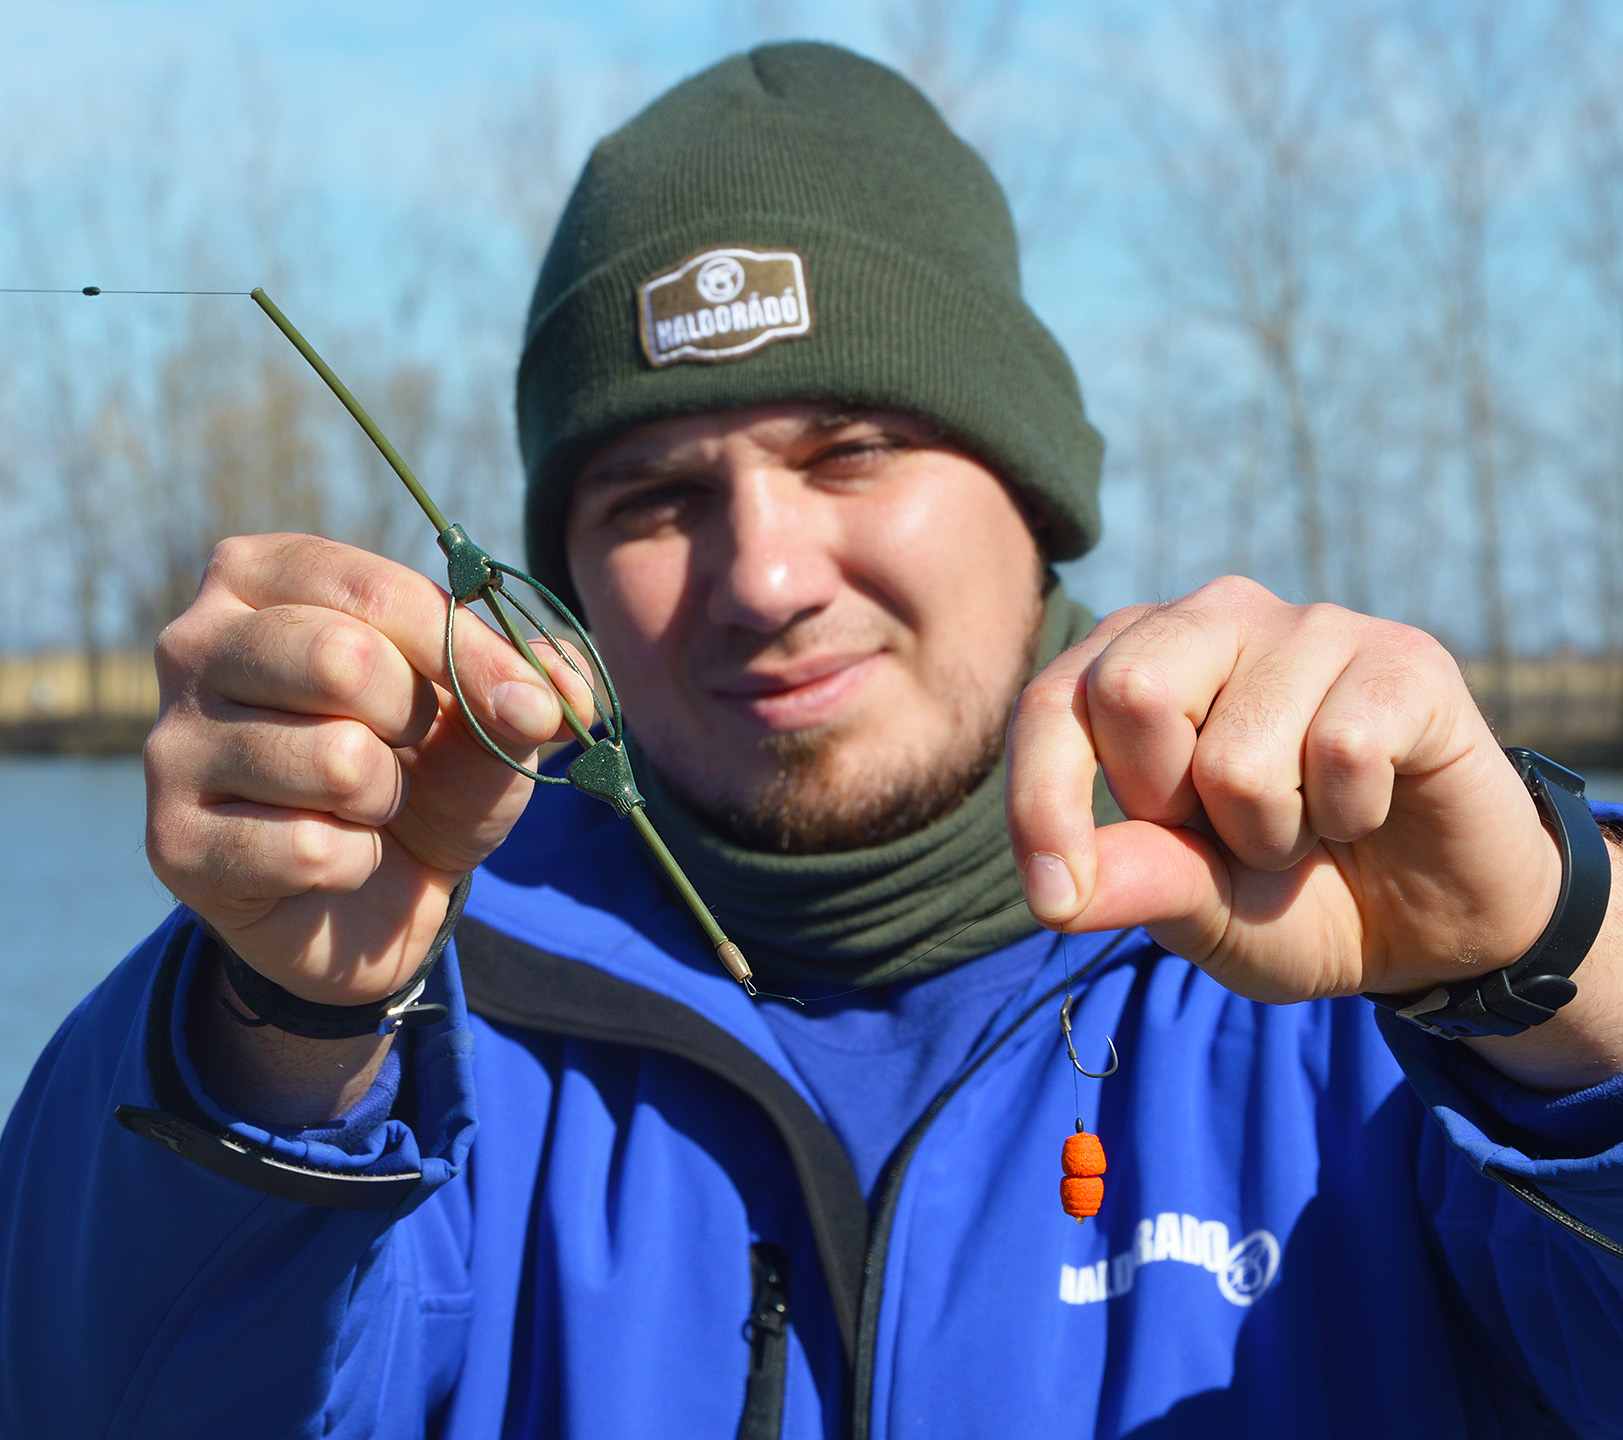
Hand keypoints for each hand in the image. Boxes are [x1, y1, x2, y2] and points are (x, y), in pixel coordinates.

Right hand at [145, 533, 590, 1010]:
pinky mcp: (173, 842)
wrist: (376, 896)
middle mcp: (195, 644)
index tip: (532, 703)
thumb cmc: (423, 773)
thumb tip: (551, 700)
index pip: (378, 591)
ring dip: (385, 797)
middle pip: (341, 659)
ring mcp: (171, 744)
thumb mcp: (487, 719)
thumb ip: (523, 688)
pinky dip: (354, 863)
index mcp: (262, 577)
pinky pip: (313, 848)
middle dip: (415, 720)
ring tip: (364, 803)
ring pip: (335, 759)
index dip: (472, 651)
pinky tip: (328, 856)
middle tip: (408, 748)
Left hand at [1006, 576, 1569, 1007]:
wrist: (1428, 922)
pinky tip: (1366, 806)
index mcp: (1132, 660)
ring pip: (1237, 755)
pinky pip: (1343, 750)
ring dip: (1271, 833)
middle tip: (1225, 828)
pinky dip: (1350, 813)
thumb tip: (1057, 898)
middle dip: (1170, 806)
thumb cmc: (1286, 896)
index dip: (1041, 804)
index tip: (1055, 901)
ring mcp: (1311, 627)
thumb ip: (1130, 882)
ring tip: (1307, 823)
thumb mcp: (1193, 907)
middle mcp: (1213, 619)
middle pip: (1129, 691)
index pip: (1050, 705)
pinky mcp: (1403, 658)